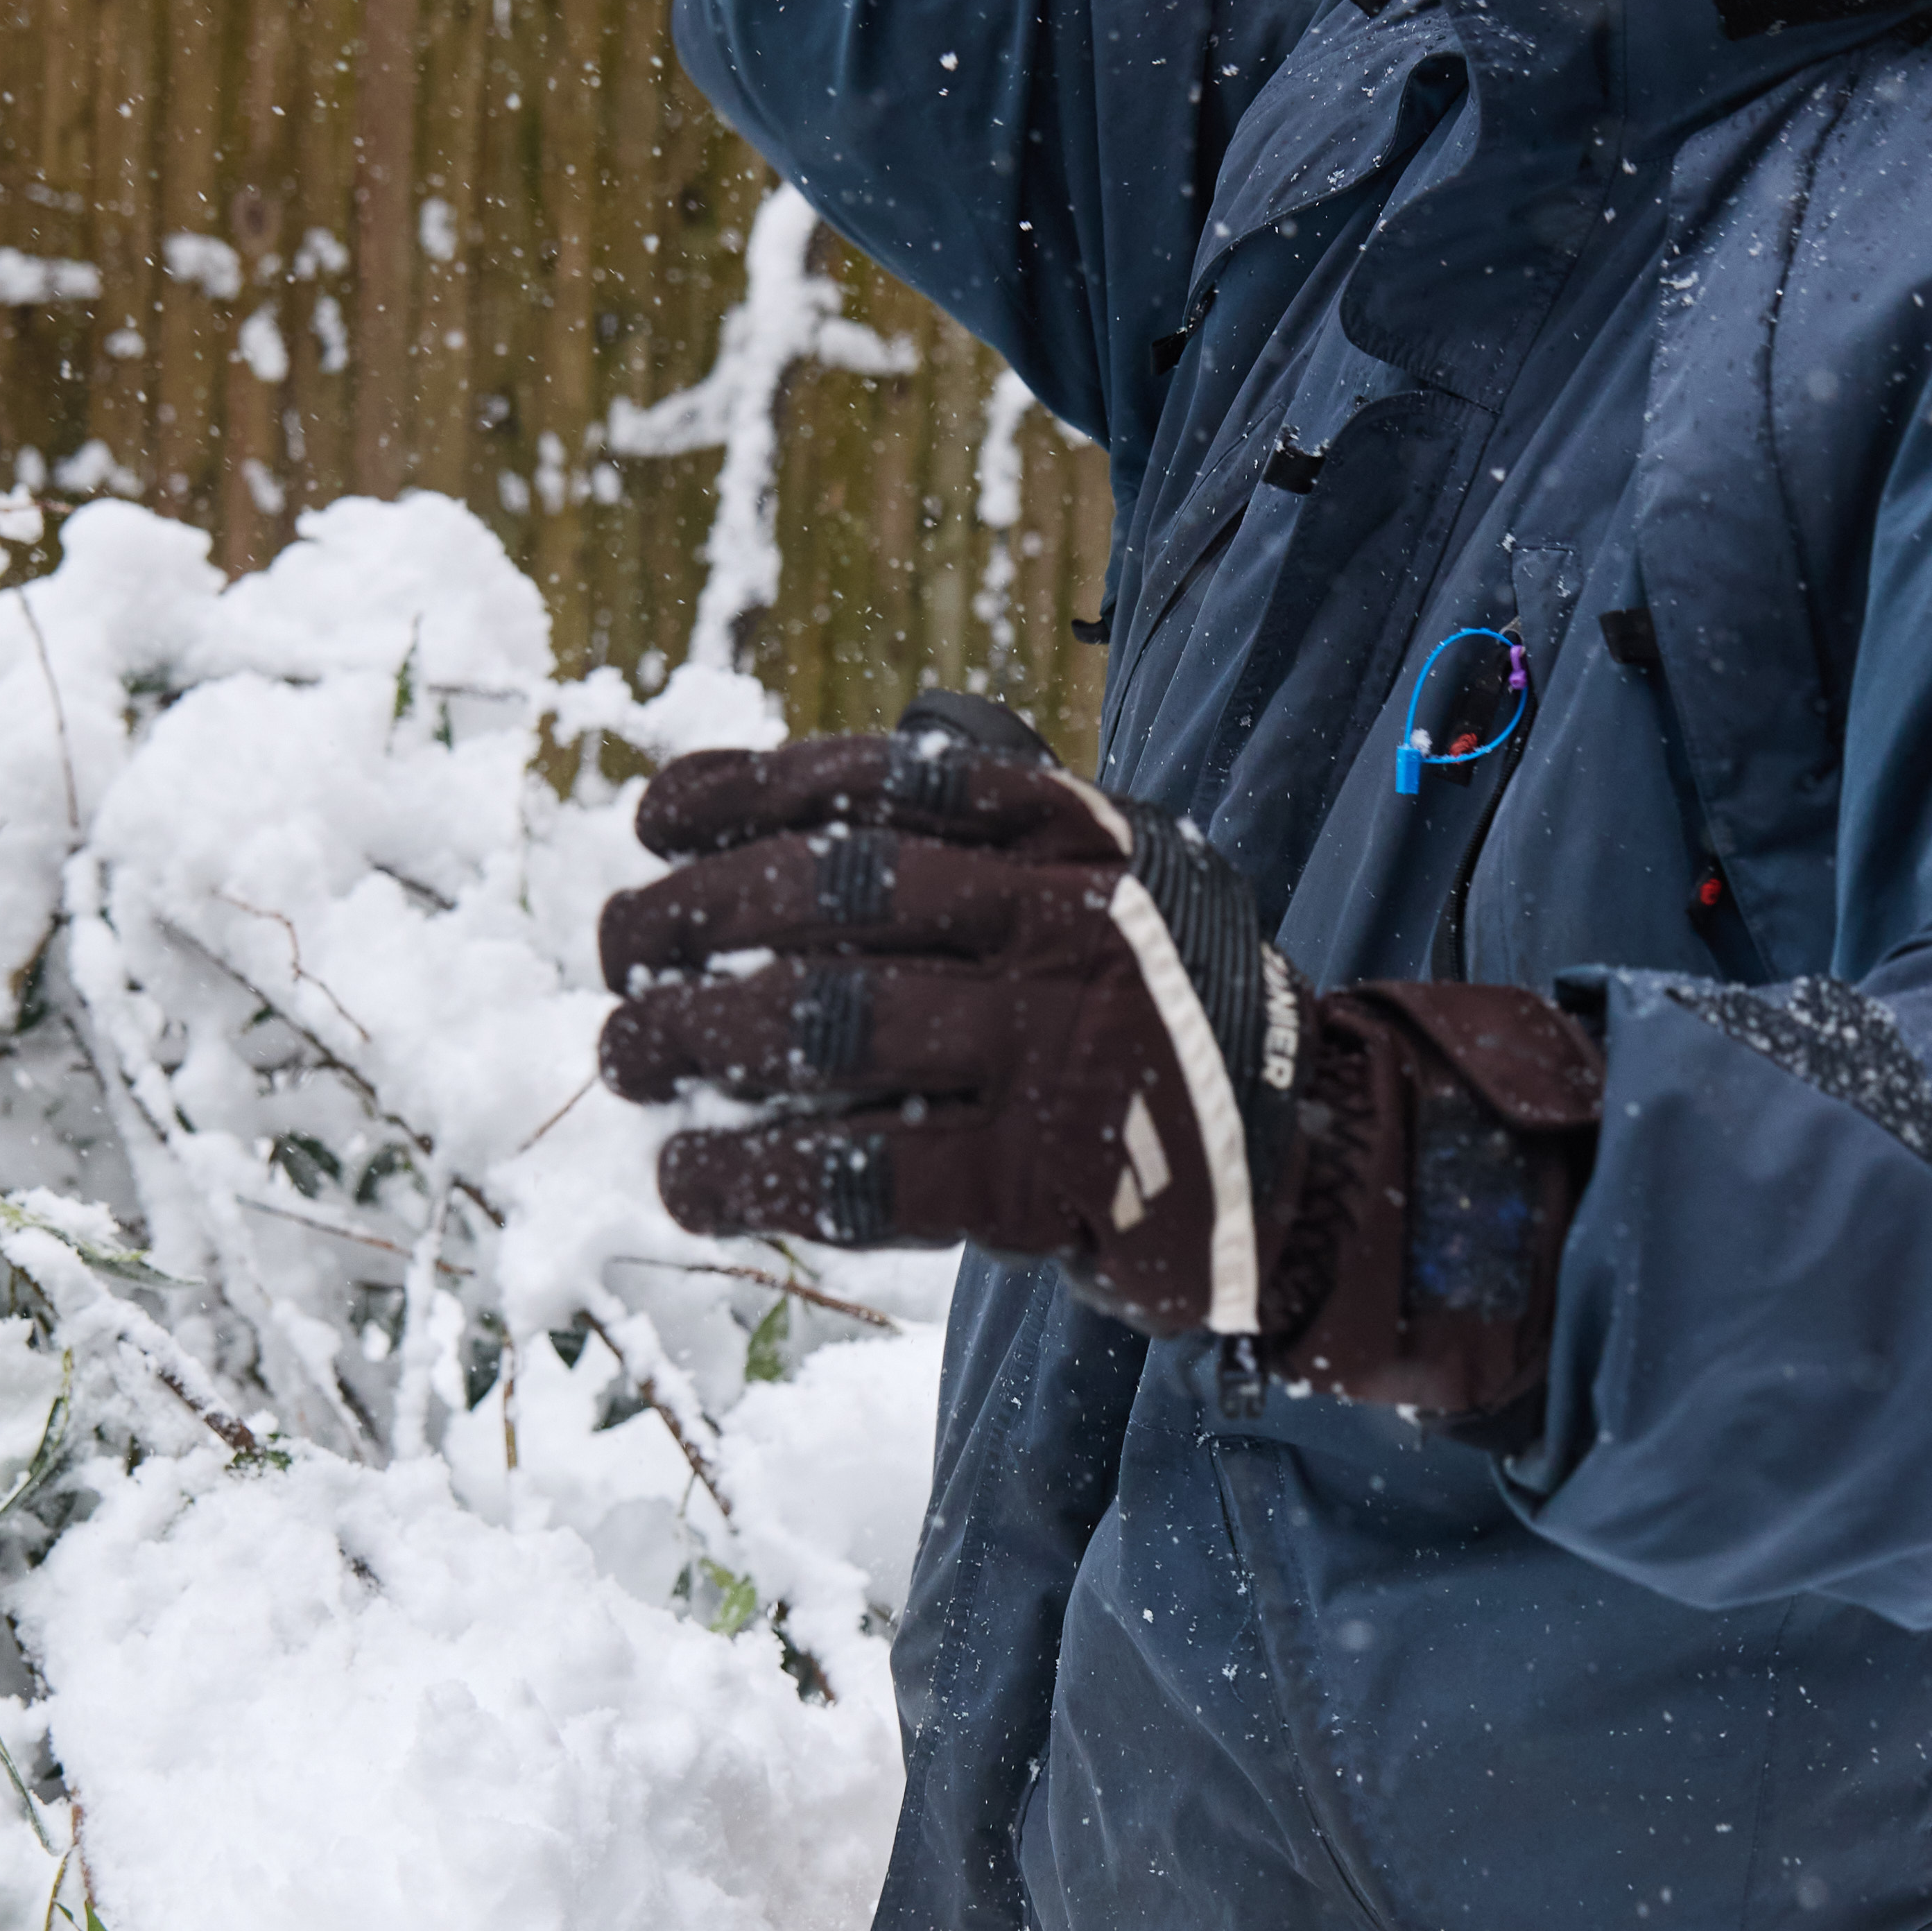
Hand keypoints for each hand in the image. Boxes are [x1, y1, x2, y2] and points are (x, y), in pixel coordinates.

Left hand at [597, 697, 1599, 1420]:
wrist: (1317, 1158)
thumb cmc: (1175, 1006)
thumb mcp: (1121, 871)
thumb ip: (1011, 812)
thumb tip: (873, 748)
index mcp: (1070, 832)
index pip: (877, 784)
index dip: (744, 794)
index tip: (650, 818)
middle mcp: (1060, 922)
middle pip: (827, 895)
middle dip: (690, 918)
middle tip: (614, 951)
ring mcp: (1054, 1052)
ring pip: (825, 1028)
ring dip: (695, 1041)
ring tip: (625, 1058)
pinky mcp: (1045, 1181)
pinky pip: (864, 1174)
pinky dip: (757, 1175)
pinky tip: (690, 1177)